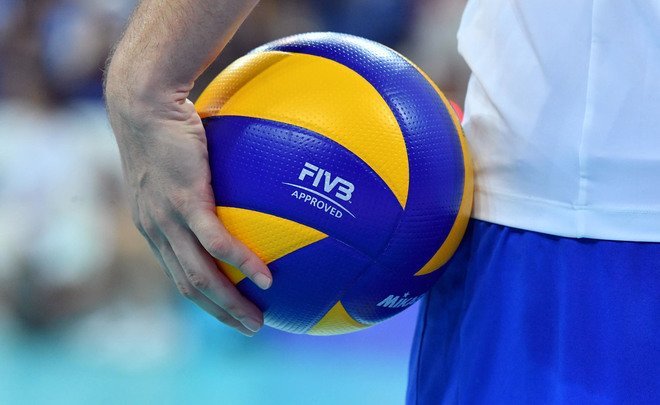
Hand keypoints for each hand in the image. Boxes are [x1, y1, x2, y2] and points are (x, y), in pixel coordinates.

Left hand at [105, 87, 271, 336]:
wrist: (143, 102)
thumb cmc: (166, 125)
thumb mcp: (178, 160)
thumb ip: (200, 181)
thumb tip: (235, 182)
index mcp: (154, 227)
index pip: (177, 275)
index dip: (203, 299)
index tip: (228, 309)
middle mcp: (156, 232)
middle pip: (188, 288)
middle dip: (219, 313)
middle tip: (249, 327)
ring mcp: (169, 219)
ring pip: (200, 276)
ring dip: (229, 304)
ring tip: (256, 320)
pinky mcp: (185, 201)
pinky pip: (217, 243)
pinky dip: (243, 264)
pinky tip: (266, 279)